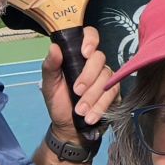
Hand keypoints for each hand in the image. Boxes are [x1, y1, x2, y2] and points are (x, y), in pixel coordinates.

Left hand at [40, 25, 116, 143]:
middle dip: (88, 76)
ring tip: (80, 111)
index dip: (90, 40)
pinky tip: (90, 116)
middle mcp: (95, 64)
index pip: (90, 36)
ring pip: (107, 78)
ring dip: (93, 96)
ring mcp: (107, 77)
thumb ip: (50, 66)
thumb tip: (54, 47)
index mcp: (78, 56)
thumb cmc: (59, 102)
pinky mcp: (115, 93)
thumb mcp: (49, 85)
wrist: (69, 128)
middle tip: (76, 92)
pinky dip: (100, 106)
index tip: (84, 53)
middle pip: (100, 58)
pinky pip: (113, 93)